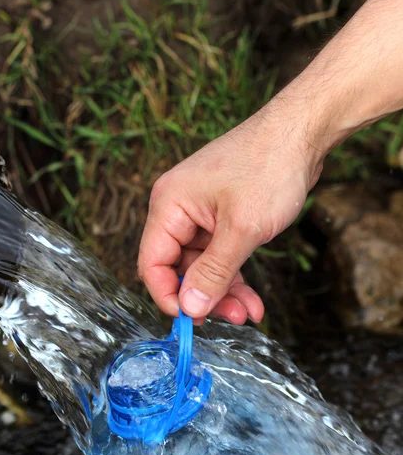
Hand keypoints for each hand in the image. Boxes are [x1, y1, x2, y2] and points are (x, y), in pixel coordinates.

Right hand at [138, 98, 323, 324]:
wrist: (302, 133)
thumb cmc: (270, 167)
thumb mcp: (241, 229)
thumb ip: (213, 273)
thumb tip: (189, 308)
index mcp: (169, 205)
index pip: (152, 263)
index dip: (168, 296)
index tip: (192, 321)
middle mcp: (178, 209)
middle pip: (178, 267)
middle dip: (204, 296)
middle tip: (231, 318)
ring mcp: (201, 212)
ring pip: (203, 265)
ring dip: (224, 291)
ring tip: (248, 312)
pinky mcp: (221, 216)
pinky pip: (220, 254)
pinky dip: (234, 276)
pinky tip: (251, 298)